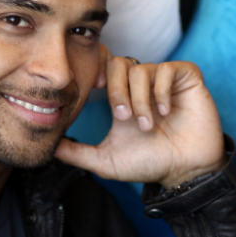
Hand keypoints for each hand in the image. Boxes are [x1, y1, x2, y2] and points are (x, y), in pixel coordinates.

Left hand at [55, 50, 225, 189]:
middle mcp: (143, 84)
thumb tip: (48, 147)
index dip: (98, 72)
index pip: (106, 67)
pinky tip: (165, 112)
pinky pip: (168, 69)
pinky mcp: (187, 78)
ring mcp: (165, 80)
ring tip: (147, 125)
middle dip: (117, 90)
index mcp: (123, 96)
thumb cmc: (149, 165)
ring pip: (141, 70)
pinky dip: (161, 91)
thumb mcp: (105, 161)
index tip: (95, 91)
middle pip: (120, 63)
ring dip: (140, 99)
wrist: (186, 172)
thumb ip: (76, 153)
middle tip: (123, 117)